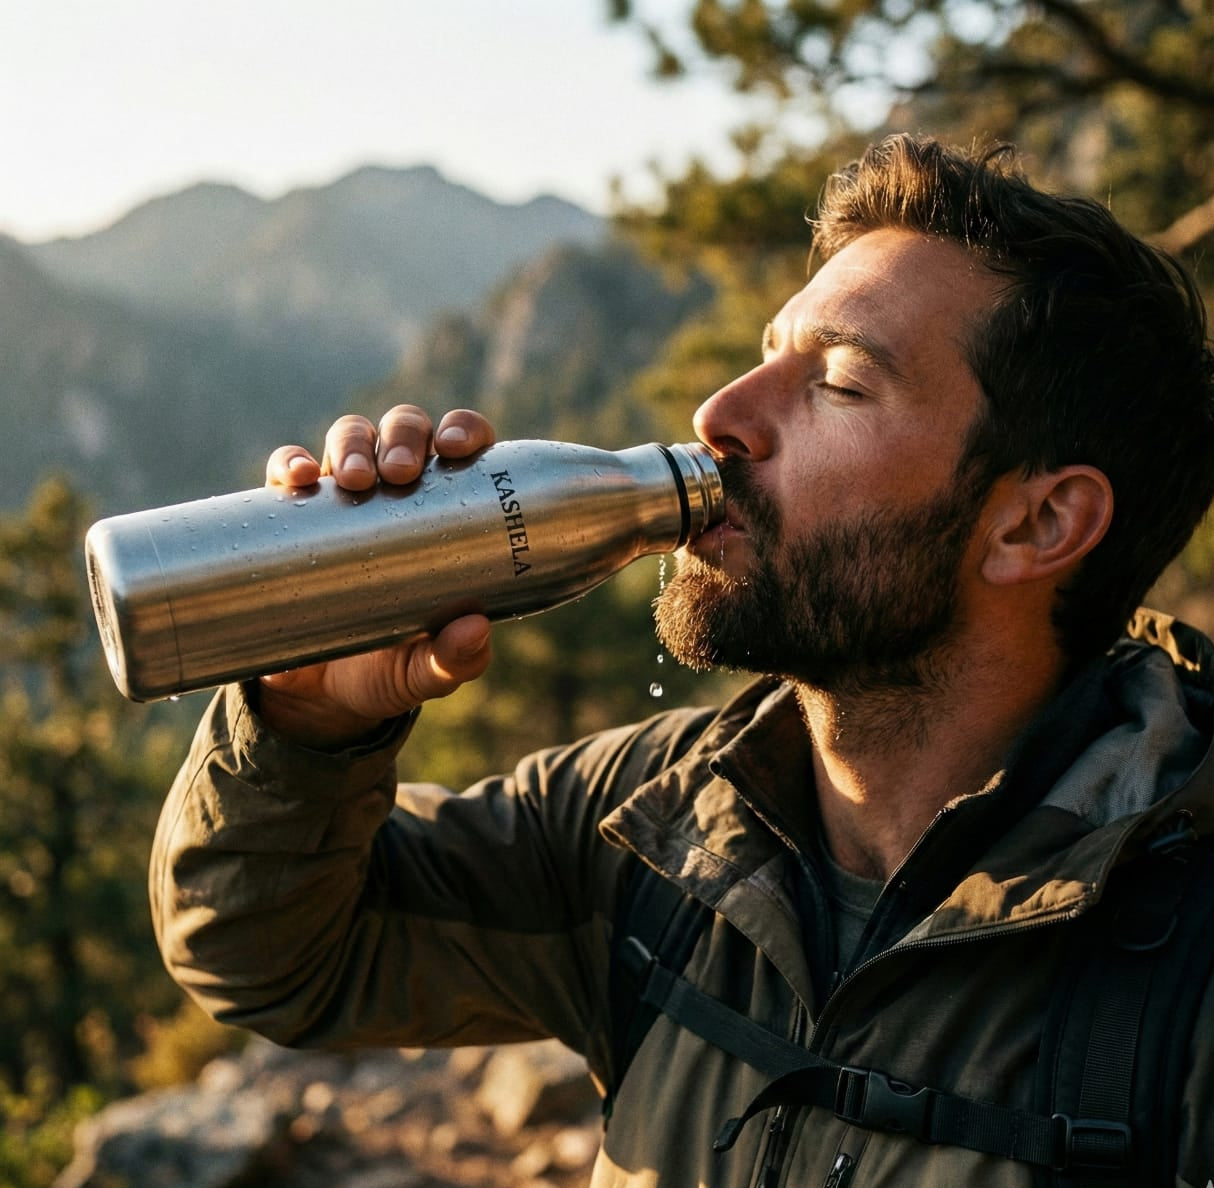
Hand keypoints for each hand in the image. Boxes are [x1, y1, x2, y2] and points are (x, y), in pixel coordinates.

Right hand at [256, 406, 496, 746]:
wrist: (315, 698)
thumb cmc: (388, 669)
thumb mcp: (425, 671)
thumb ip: (455, 659)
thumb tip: (474, 628)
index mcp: (444, 509)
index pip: (461, 447)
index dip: (464, 429)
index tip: (458, 447)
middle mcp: (394, 491)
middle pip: (403, 430)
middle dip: (403, 437)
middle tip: (401, 472)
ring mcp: (341, 497)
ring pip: (349, 436)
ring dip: (352, 443)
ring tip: (353, 479)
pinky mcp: (292, 514)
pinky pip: (286, 470)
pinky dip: (288, 463)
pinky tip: (295, 479)